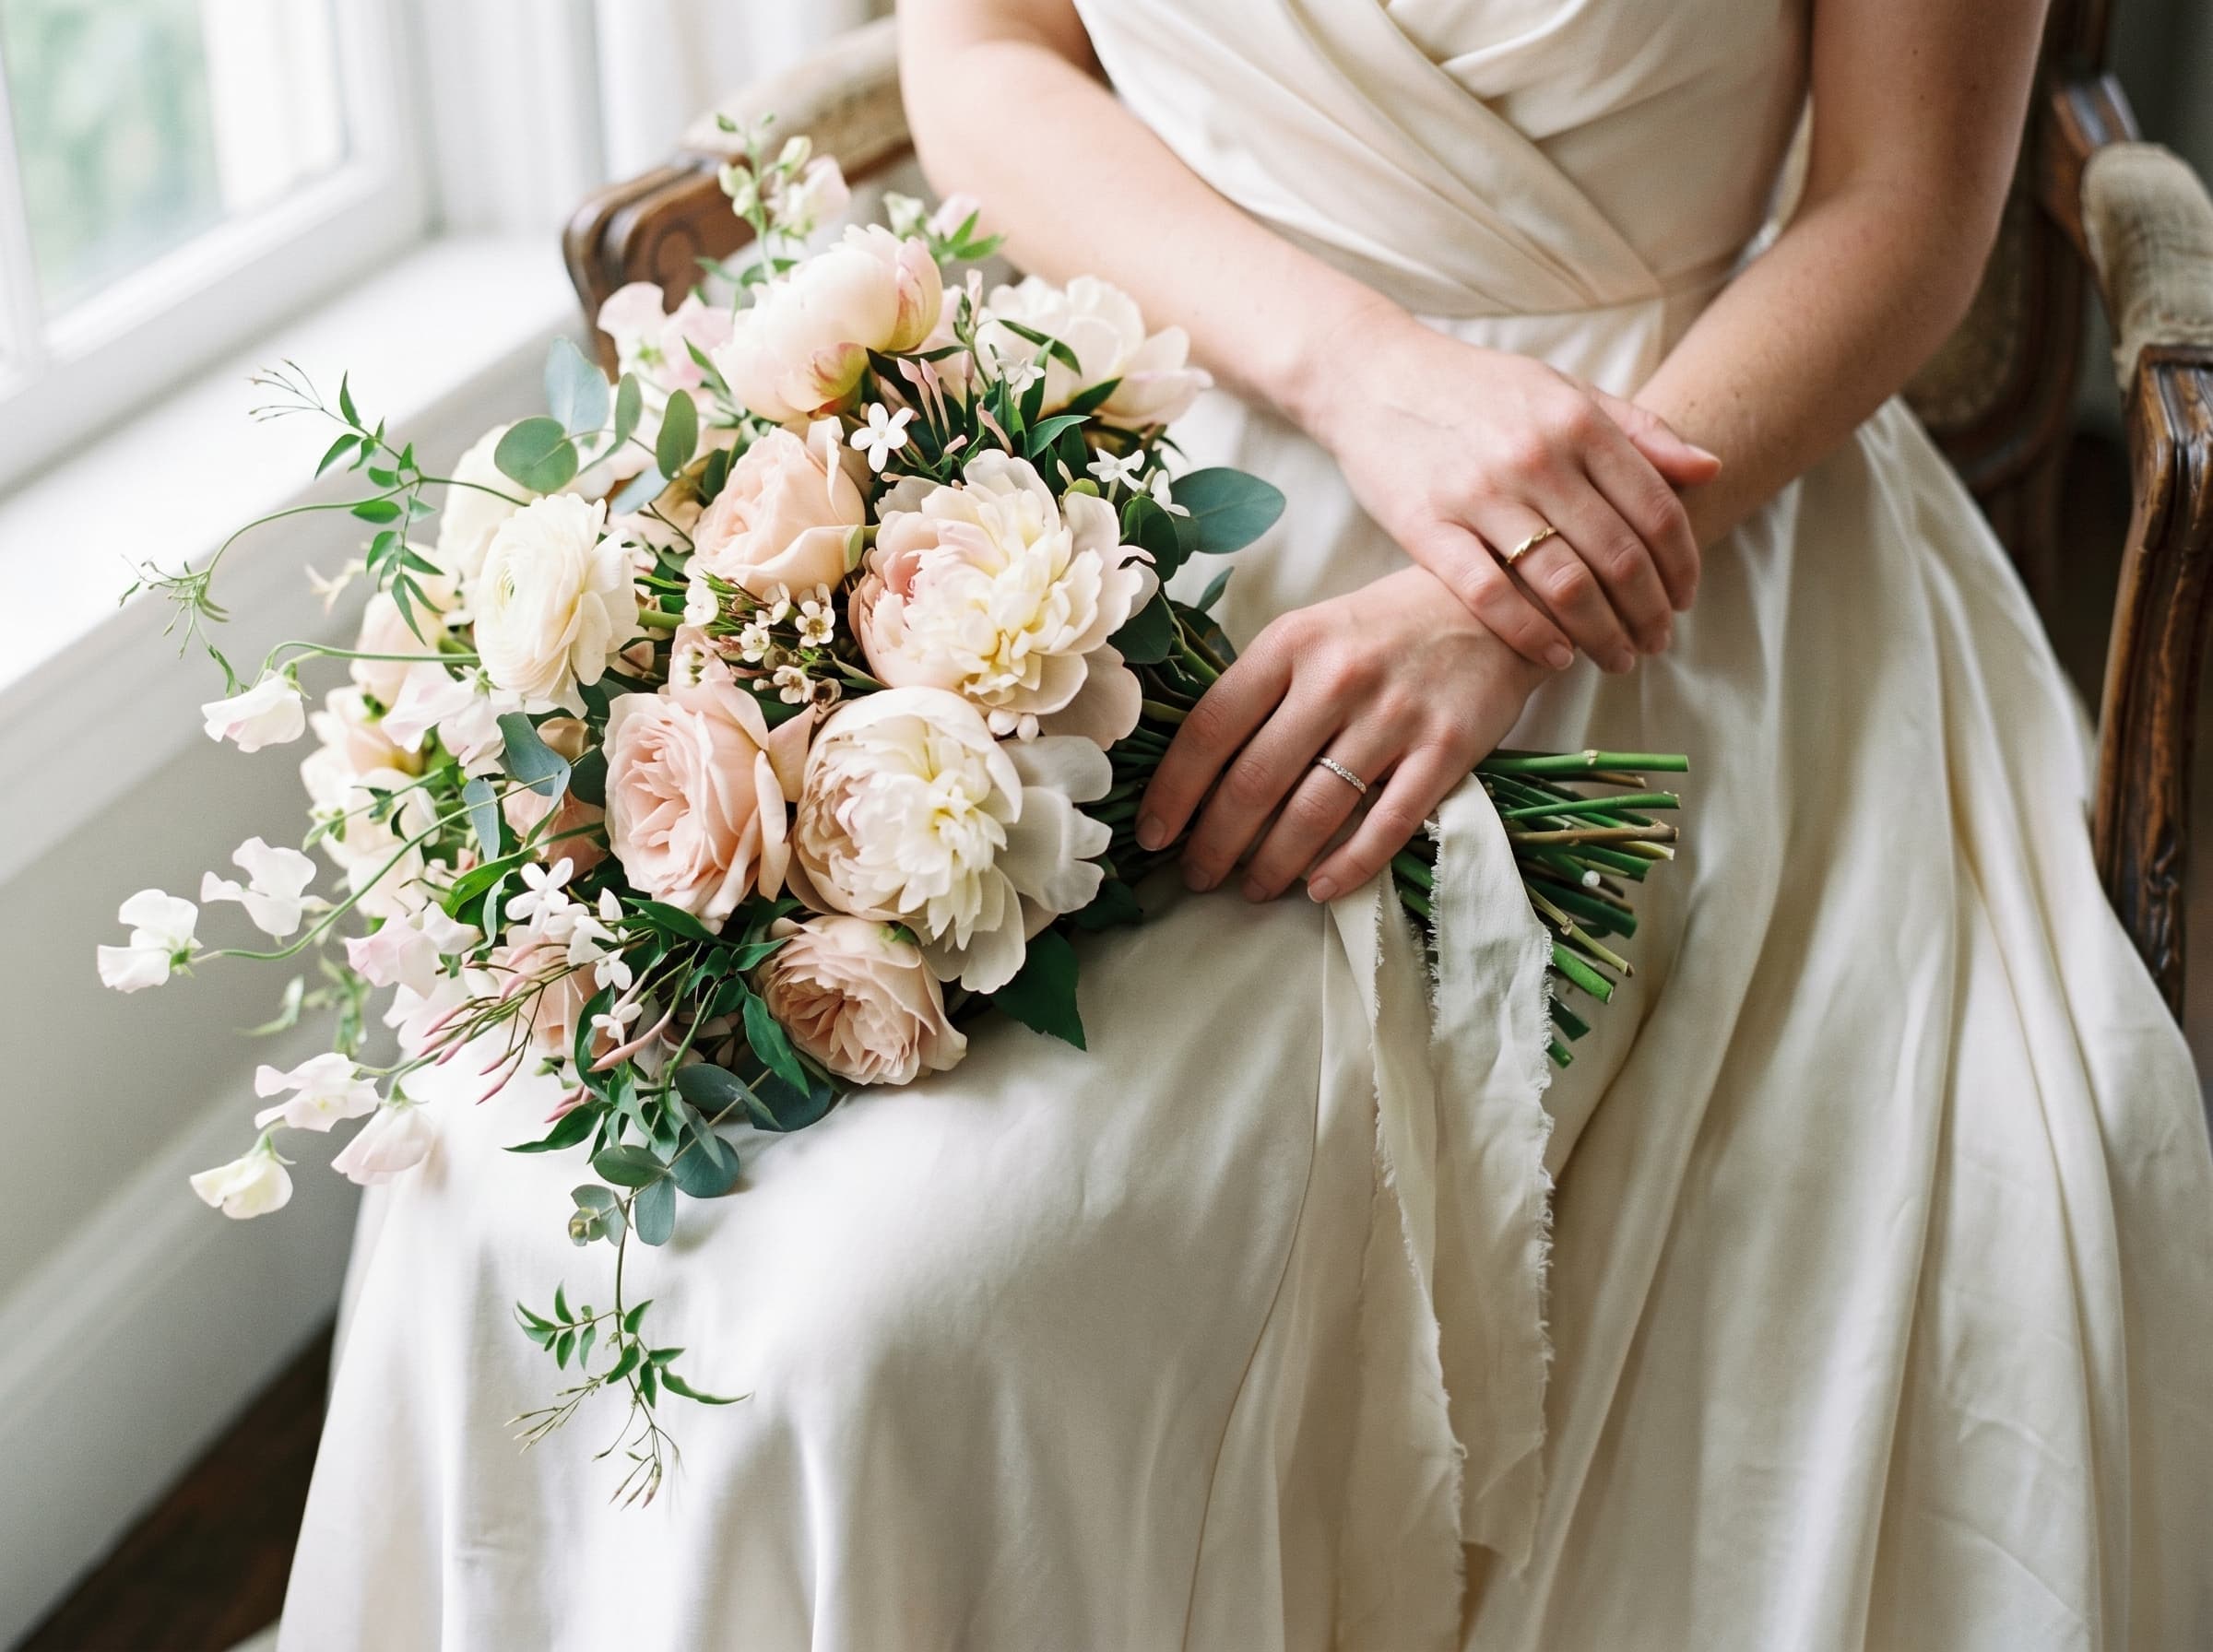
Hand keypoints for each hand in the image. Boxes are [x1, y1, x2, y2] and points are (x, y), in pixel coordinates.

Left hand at [1138, 567, 1546, 903]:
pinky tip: (1319, 888)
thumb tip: (1198, 773)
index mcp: (1289, 644)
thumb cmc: (1382, 629)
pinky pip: (1386, 825)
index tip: (1153, 835)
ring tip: (1252, 888)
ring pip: (1314, 812)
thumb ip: (1260, 690)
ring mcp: (1394, 715)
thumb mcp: (1309, 634)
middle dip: (1215, 843)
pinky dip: (1348, 866)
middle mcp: (1336, 678)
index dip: (1174, 792)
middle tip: (1198, 876)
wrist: (1493, 604)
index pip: (1210, 729)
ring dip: (1273, 864)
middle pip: (1255, 781)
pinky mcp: (1446, 749)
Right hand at [1289, 298, 1719, 673]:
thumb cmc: (1476, 390)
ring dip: (1601, 634)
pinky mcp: (1426, 527)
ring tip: (1616, 658)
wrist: (1373, 376)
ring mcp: (1479, 493)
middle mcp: (1535, 456)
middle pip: (1618, 556)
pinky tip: (1556, 657)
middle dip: (1648, 612)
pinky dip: (1530, 634)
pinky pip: (1490, 595)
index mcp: (1577, 420)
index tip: (1685, 601)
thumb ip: (1639, 430)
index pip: (1655, 509)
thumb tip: (1711, 469)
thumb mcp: (1562, 392)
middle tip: (1656, 644)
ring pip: (1563, 583)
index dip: (1681, 566)